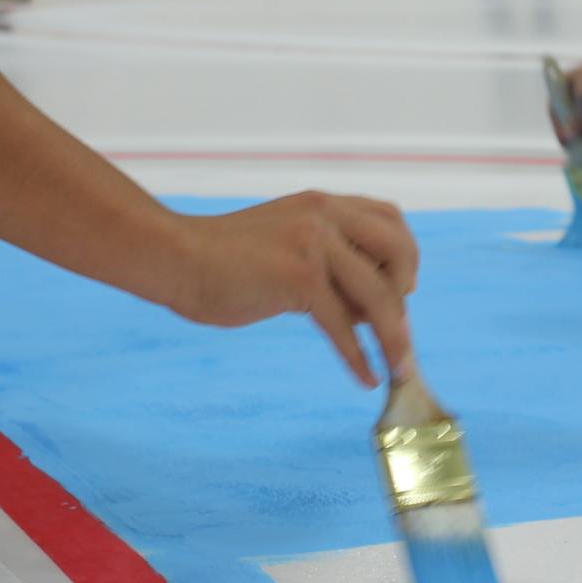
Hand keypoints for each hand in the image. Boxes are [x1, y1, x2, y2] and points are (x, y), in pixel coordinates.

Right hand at [162, 193, 419, 386]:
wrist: (175, 257)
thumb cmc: (224, 262)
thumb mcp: (287, 248)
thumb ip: (327, 266)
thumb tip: (374, 310)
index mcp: (323, 205)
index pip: (390, 218)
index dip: (404, 255)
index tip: (400, 289)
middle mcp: (324, 215)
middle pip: (399, 250)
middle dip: (406, 293)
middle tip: (400, 328)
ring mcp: (313, 243)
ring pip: (376, 294)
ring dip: (394, 338)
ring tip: (400, 369)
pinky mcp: (298, 276)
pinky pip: (342, 325)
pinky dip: (358, 357)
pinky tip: (366, 378)